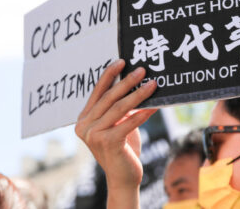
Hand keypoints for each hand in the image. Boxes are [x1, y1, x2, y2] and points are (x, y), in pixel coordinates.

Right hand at [75, 59, 156, 206]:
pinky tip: (155, 106)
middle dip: (127, 82)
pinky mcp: (108, 143)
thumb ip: (119, 107)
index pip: (97, 92)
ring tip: (153, 84)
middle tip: (142, 70)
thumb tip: (135, 83)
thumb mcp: (118, 123)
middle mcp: (85, 126)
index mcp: (84, 118)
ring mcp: (94, 135)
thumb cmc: (123, 146)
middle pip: (109, 98)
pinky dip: (143, 113)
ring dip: (138, 95)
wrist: (123, 176)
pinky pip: (128, 123)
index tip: (121, 61)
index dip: (109, 75)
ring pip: (119, 108)